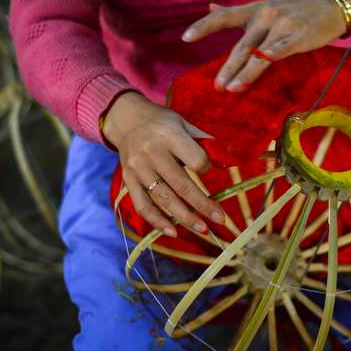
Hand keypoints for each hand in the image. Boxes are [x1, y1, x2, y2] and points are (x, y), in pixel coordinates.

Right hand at [103, 92, 224, 236]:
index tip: (205, 168)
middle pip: (182, 185)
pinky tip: (173, 232)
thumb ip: (202, 141)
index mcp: (169, 133)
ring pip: (164, 198)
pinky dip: (157, 221)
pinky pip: (142, 205)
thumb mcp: (184, 123)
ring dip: (185, 218)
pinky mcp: (128, 180)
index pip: (196, 161)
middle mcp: (151, 151)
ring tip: (202, 229)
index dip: (206, 168)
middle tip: (220, 220)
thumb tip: (225, 160)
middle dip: (203, 205)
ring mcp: (138, 168)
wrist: (126, 118)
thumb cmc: (162, 122)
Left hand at [181, 0, 350, 92]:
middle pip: (241, 46)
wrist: (330, 5)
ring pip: (259, 53)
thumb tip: (209, 8)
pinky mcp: (299, 36)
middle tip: (217, 87)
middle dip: (228, 68)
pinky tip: (265, 61)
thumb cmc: (295, 10)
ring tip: (234, 90)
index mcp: (253, 10)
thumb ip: (236, 12)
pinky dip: (273, 54)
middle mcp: (264, 16)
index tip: (185, 38)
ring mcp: (282, 26)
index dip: (203, 26)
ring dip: (245, 73)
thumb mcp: (263, 6)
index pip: (223, 17)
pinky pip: (284, 48)